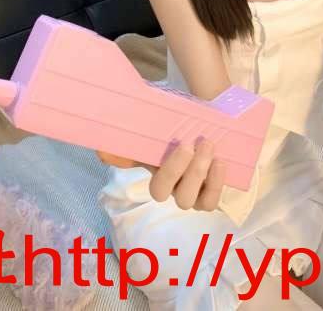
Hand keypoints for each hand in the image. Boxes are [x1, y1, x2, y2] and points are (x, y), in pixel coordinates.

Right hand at [96, 138, 226, 210]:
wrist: (207, 121)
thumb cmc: (178, 128)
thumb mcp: (154, 130)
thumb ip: (131, 142)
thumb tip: (102, 153)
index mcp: (159, 176)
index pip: (156, 186)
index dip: (166, 170)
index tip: (178, 143)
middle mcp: (176, 190)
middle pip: (172, 195)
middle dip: (180, 170)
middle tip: (190, 144)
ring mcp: (195, 194)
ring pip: (194, 201)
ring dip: (200, 175)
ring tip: (208, 147)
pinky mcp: (212, 191)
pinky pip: (212, 200)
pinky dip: (216, 184)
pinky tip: (220, 162)